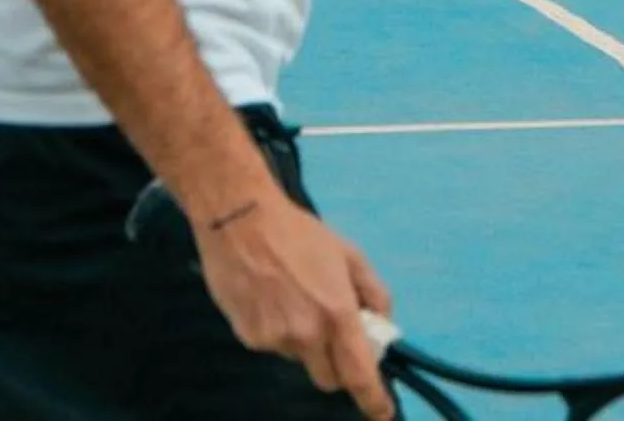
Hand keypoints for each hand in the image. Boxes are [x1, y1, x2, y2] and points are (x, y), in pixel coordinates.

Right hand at [194, 193, 396, 419]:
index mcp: (337, 313)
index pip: (359, 374)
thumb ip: (374, 294)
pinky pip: (274, 348)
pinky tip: (271, 300)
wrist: (240, 220)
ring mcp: (275, 340)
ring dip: (306, 344)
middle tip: (335, 335)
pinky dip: (280, 333)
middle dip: (338, 366)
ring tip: (295, 301)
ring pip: (301, 360)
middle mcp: (307, 335)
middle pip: (330, 379)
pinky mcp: (249, 338)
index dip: (373, 399)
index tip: (382, 413)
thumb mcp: (349, 255)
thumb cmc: (301, 234)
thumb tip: (382, 326)